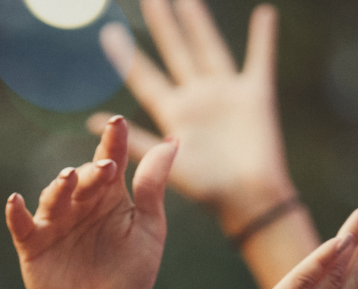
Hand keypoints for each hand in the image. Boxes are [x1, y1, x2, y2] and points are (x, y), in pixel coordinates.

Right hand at [6, 117, 177, 288]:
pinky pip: (21, 225)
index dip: (113, 141)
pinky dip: (16, 213)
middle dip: (92, 171)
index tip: (117, 122)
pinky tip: (16, 201)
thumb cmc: (130, 275)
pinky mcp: (33, 245)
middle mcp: (80, 203)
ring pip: (54, 196)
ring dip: (59, 186)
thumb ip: (153, 187)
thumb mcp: (149, 230)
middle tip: (105, 167)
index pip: (111, 159)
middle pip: (82, 178)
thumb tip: (172, 141)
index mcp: (109, 195)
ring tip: (68, 178)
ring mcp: (55, 222)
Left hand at [94, 0, 292, 233]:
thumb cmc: (207, 190)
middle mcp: (197, 99)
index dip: (126, 56)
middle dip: (163, 24)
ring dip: (199, 22)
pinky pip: (260, 60)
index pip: (144, 77)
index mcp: (173, 114)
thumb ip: (135, 141)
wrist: (249, 201)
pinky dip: (264, 39)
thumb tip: (91, 123)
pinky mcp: (255, 97)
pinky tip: (265, 14)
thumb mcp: (165, 166)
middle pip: (175, 51)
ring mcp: (225, 95)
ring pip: (209, 47)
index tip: (108, 32)